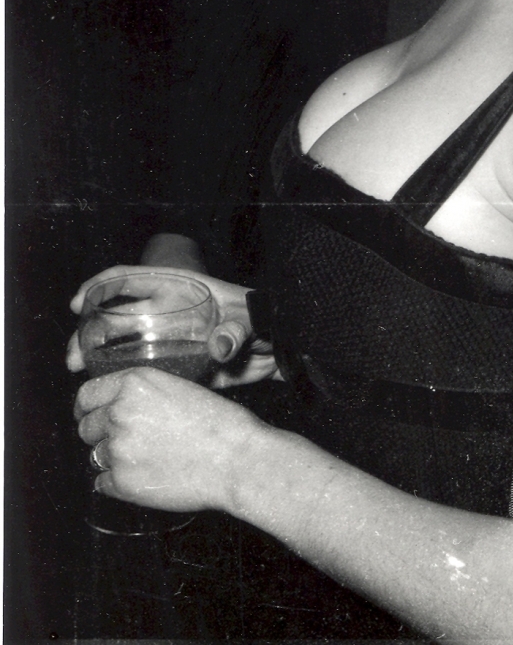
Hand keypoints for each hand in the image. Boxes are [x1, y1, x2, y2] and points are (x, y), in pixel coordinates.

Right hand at [66, 264, 280, 387]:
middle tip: (74, 358)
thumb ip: (237, 331)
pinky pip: (143, 371)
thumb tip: (220, 347)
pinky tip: (109, 393)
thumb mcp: (251, 320)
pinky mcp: (175, 365)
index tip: (79, 304)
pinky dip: (123, 379)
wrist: (279, 351)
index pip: (132, 278)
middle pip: (117, 316)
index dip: (101, 285)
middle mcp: (168, 312)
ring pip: (124, 345)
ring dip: (98, 357)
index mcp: (180, 289)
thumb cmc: (265, 320)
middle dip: (89, 333)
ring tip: (81, 375)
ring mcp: (169, 339)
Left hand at [75, 366, 261, 512]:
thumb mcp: (180, 388)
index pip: (86, 394)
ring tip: (143, 459)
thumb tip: (121, 406)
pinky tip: (144, 477)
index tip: (92, 414)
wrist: (236, 458)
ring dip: (112, 459)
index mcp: (134, 383)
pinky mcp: (121, 482)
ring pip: (94, 456)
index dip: (88, 407)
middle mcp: (120, 412)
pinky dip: (117, 483)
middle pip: (86, 427)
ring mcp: (118, 449)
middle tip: (128, 440)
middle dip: (101, 434)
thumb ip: (144, 394)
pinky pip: (102, 484)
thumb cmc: (220, 423)